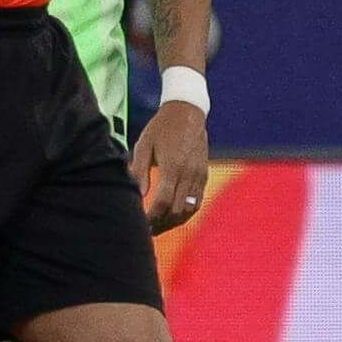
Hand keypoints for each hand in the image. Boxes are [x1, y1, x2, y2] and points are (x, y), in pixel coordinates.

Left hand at [128, 97, 210, 232]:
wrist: (188, 112)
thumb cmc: (161, 127)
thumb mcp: (144, 145)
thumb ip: (140, 171)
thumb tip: (137, 196)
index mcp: (173, 167)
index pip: (163, 202)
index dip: (151, 217)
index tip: (141, 223)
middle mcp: (189, 174)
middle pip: (177, 211)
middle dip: (161, 224)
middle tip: (146, 229)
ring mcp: (200, 175)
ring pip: (189, 210)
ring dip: (174, 221)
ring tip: (159, 225)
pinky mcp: (204, 175)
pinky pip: (197, 202)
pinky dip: (185, 212)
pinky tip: (172, 214)